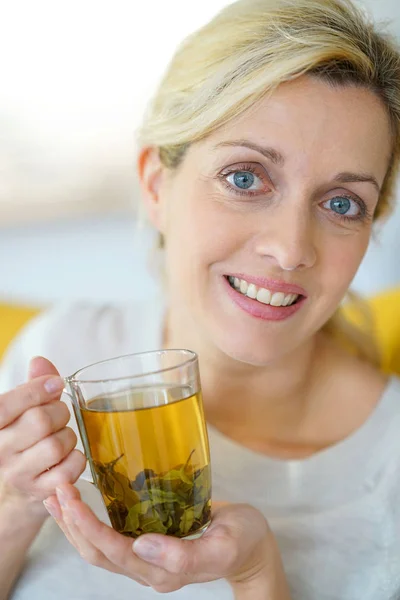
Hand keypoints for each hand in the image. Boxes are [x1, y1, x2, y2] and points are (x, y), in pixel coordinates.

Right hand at [0, 357, 85, 516]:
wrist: (11, 496)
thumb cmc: (18, 444)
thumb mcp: (18, 414)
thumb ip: (30, 387)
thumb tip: (40, 361)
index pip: (7, 405)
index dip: (36, 390)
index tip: (56, 383)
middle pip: (39, 421)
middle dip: (59, 412)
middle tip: (59, 415)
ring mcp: (17, 475)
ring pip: (57, 444)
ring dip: (68, 437)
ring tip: (61, 438)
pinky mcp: (39, 493)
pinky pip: (69, 468)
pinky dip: (76, 458)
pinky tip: (67, 457)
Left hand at [45, 483, 288, 596]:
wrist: (252, 544)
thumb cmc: (243, 539)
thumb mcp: (224, 545)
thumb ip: (187, 554)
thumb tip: (142, 546)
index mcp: (163, 571)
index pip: (113, 552)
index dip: (87, 527)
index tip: (70, 498)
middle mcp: (148, 568)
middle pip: (96, 552)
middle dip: (72, 524)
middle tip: (56, 489)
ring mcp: (146, 556)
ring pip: (97, 547)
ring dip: (73, 523)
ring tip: (55, 496)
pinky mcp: (148, 541)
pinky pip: (109, 535)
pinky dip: (88, 519)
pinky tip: (79, 500)